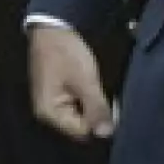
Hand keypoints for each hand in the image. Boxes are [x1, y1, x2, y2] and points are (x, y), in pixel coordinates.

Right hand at [29, 23, 112, 141]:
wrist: (52, 29)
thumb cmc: (66, 53)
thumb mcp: (85, 81)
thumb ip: (96, 108)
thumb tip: (106, 134)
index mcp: (50, 113)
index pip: (82, 132)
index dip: (100, 123)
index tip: (114, 108)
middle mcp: (48, 115)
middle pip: (81, 127)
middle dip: (98, 116)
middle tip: (111, 99)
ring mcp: (53, 106)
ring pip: (82, 117)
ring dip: (95, 108)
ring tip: (103, 93)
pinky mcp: (60, 97)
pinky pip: (79, 107)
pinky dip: (89, 101)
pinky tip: (96, 90)